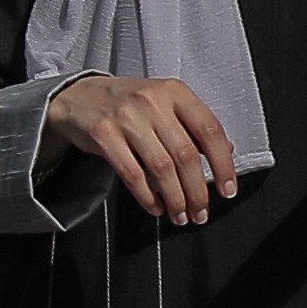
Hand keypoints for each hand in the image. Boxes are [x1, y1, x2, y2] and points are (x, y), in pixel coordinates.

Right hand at [44, 73, 238, 223]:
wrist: (78, 96)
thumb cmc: (129, 103)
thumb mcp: (165, 103)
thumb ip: (194, 125)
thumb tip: (227, 151)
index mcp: (175, 92)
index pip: (210, 131)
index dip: (223, 164)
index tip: (228, 190)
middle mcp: (153, 102)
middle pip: (187, 155)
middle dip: (198, 191)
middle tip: (202, 212)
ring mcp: (126, 117)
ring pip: (162, 168)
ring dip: (175, 198)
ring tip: (181, 215)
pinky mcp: (103, 134)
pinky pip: (132, 174)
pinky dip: (147, 197)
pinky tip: (156, 207)